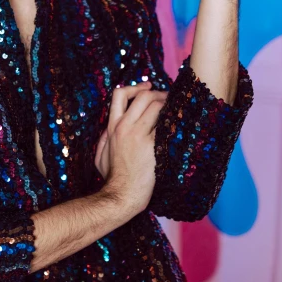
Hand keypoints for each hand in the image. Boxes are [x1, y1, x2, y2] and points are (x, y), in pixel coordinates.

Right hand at [95, 81, 168, 216]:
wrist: (122, 195)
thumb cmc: (112, 179)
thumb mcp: (100, 156)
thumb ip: (104, 139)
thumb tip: (108, 128)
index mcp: (112, 127)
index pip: (119, 94)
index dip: (135, 86)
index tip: (147, 87)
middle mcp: (125, 126)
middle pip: (143, 95)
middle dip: (158, 93)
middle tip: (168, 98)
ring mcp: (139, 135)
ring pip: (156, 105)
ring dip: (168, 103)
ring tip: (176, 108)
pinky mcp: (153, 145)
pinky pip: (166, 124)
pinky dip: (175, 119)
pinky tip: (181, 122)